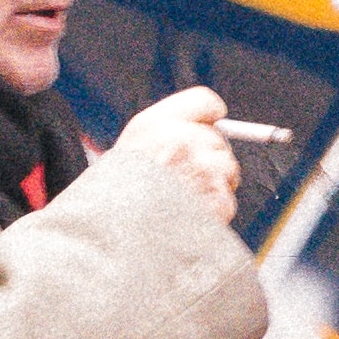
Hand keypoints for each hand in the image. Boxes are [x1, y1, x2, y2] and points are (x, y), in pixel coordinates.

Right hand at [111, 84, 242, 222]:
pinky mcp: (214, 201)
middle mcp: (177, 141)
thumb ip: (169, 128)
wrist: (110, 237)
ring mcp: (199, 171)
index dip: (210, 114)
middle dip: (208, 156)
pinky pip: (227, 198)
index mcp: (152, 125)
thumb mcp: (130, 148)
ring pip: (228, 167)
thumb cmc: (117, 195)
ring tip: (183, 198)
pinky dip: (213, 210)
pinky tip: (187, 216)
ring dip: (214, 183)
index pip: (204, 101)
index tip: (211, 122)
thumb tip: (216, 118)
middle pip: (218, 138)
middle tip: (182, 176)